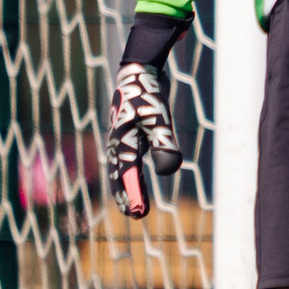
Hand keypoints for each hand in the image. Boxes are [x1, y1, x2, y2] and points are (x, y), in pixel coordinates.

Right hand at [107, 62, 182, 219]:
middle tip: (136, 216)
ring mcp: (122, 139)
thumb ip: (164, 143)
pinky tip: (136, 179)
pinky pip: (128, 160)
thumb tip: (169, 171)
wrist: (139, 72)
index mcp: (121, 142)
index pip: (127, 175)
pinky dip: (130, 174)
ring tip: (135, 206)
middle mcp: (118, 143)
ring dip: (127, 188)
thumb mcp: (159, 119)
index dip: (133, 195)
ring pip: (122, 170)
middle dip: (127, 196)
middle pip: (119, 177)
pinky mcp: (130, 134)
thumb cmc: (148, 94)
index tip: (139, 213)